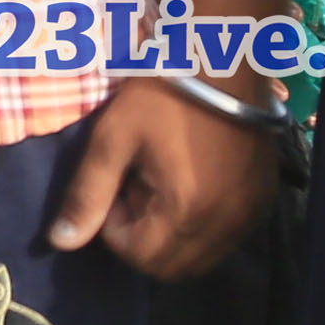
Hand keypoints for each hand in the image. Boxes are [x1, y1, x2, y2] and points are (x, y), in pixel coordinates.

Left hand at [44, 79, 273, 281]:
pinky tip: (192, 181)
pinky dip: (202, 226)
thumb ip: (87, 194)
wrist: (225, 57)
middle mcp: (224, 223)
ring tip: (163, 182)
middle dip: (144, 236)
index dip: (115, 227)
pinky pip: (226, 237)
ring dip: (172, 234)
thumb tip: (61, 243)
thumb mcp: (113, 138)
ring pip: (201, 257)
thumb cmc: (162, 94)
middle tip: (137, 185)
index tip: (117, 185)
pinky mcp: (264, 200)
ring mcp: (250, 214)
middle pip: (171, 266)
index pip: (139, 256)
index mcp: (186, 210)